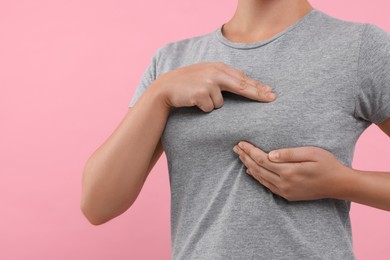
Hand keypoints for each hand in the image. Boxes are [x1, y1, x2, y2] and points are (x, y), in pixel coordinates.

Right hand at [152, 62, 276, 111]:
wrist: (166, 87)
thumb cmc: (188, 82)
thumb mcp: (206, 74)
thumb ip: (223, 77)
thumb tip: (243, 84)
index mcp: (218, 67)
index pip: (242, 78)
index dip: (257, 86)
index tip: (270, 92)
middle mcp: (215, 73)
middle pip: (241, 86)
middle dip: (257, 94)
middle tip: (272, 99)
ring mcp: (208, 83)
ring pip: (221, 103)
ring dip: (212, 104)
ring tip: (199, 97)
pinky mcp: (200, 94)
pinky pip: (209, 108)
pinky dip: (203, 108)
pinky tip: (194, 101)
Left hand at [232, 141, 351, 200]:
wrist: (339, 185)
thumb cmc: (327, 164)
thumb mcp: (311, 153)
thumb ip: (290, 153)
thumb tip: (269, 154)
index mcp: (288, 171)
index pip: (262, 160)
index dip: (250, 151)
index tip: (240, 143)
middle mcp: (284, 183)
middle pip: (258, 169)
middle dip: (245, 157)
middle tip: (235, 148)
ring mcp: (285, 191)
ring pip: (260, 178)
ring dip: (248, 166)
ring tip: (240, 157)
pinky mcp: (287, 195)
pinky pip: (267, 186)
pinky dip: (257, 177)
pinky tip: (251, 171)